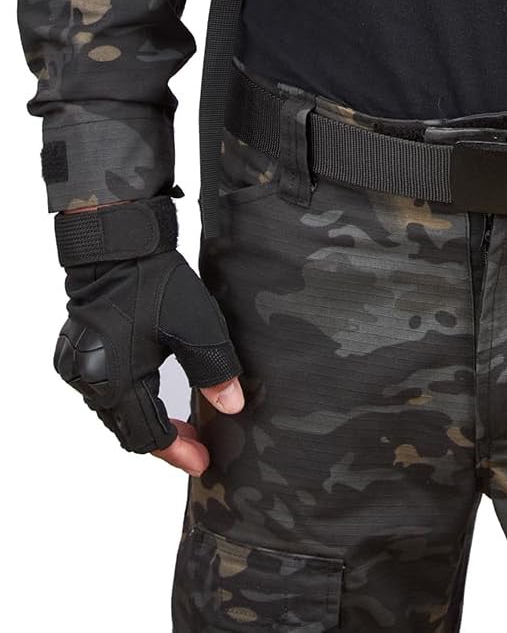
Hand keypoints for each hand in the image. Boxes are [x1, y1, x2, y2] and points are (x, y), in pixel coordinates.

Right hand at [54, 197, 241, 473]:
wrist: (117, 244)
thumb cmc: (153, 281)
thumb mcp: (196, 325)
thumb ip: (214, 369)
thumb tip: (232, 407)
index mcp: (116, 380)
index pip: (148, 435)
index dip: (178, 451)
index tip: (203, 461)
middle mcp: (90, 381)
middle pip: (127, 429)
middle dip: (164, 440)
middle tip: (197, 444)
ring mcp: (77, 367)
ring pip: (114, 412)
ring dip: (145, 419)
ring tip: (180, 422)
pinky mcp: (74, 352)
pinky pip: (102, 391)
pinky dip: (128, 399)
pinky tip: (151, 394)